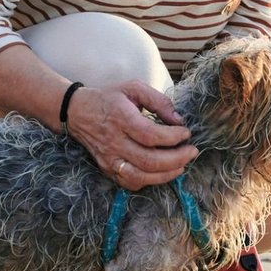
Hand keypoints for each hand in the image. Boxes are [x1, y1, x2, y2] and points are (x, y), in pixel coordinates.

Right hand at [67, 80, 198, 190]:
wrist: (77, 111)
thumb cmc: (109, 98)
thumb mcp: (134, 88)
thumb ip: (158, 100)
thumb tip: (178, 119)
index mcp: (121, 119)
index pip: (151, 136)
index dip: (173, 137)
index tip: (186, 133)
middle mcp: (114, 142)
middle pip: (148, 160)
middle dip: (176, 159)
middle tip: (192, 151)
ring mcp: (109, 159)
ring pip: (140, 176)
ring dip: (166, 175)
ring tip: (182, 165)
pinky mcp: (107, 169)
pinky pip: (130, 183)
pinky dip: (149, 181)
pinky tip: (162, 172)